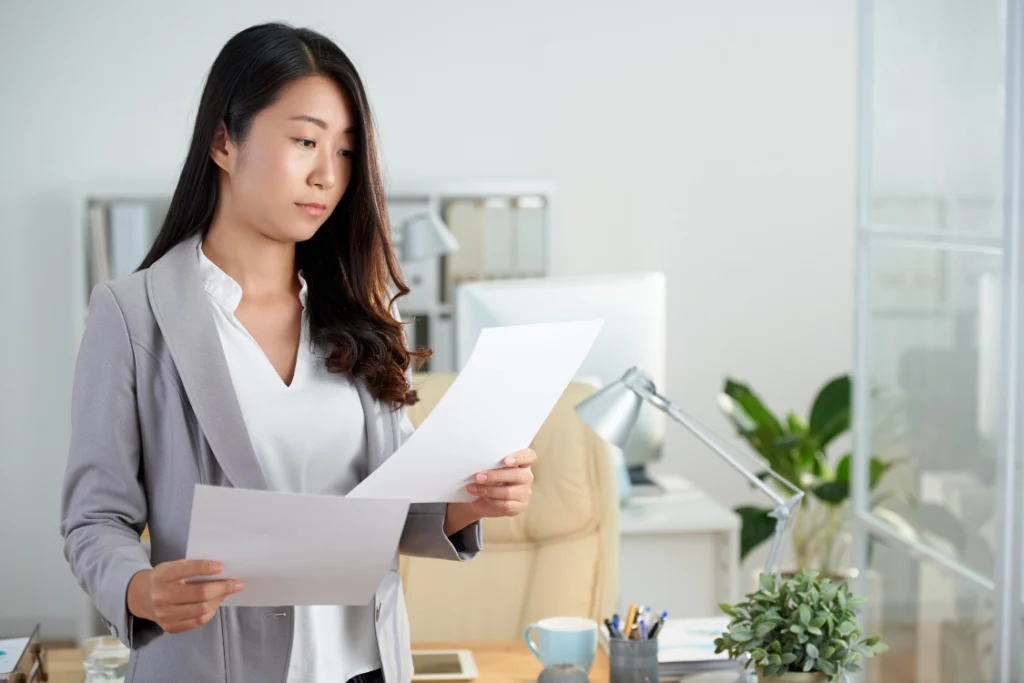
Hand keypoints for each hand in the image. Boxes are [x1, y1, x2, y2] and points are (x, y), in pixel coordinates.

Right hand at [127, 560, 243, 633]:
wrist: (141, 597)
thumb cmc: (164, 578)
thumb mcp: (171, 567)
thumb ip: (190, 568)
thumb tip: (221, 571)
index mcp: (162, 576)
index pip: (185, 570)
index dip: (204, 568)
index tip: (221, 567)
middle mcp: (161, 596)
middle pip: (199, 594)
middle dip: (222, 587)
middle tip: (237, 583)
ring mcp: (165, 614)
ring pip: (201, 609)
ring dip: (219, 599)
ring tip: (227, 592)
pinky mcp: (169, 627)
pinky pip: (197, 621)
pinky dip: (210, 612)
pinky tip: (214, 604)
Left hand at [465, 448, 535, 518]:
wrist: (481, 498)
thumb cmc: (488, 478)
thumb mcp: (490, 467)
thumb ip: (491, 463)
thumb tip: (480, 462)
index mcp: (522, 462)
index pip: (529, 456)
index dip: (519, 457)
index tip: (505, 460)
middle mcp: (526, 476)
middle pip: (516, 474)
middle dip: (495, 476)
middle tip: (478, 477)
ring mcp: (525, 492)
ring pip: (508, 491)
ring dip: (488, 490)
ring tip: (473, 488)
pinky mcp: (520, 506)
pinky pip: (506, 505)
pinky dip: (492, 501)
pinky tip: (483, 497)